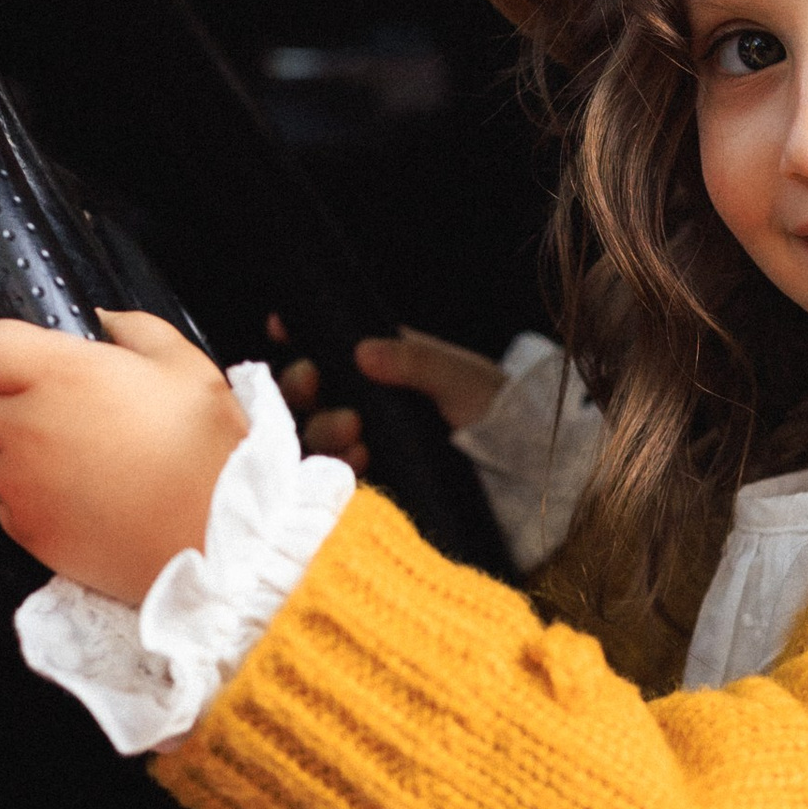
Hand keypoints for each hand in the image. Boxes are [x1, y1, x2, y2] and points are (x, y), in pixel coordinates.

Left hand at [0, 309, 248, 603]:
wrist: (217, 540)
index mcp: (58, 374)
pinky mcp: (29, 531)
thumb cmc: (207, 451)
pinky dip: (25, 494)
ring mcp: (21, 485)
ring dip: (5, 447)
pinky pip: (4, 503)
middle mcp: (25, 428)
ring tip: (64, 451)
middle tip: (35, 397)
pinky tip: (74, 491)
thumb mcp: (186, 367)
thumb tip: (104, 320)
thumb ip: (136, 330)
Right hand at [267, 316, 502, 475]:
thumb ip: (415, 361)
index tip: (281, 326)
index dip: (298, 336)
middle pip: (305, 394)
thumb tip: (362, 351)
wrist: (526, 471)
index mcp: (381, 366)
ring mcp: (365, 443)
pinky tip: (360, 461)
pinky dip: (339, 467)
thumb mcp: (460, 376)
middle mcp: (364, 403)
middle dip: (299, 385)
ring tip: (354, 432)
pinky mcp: (373, 482)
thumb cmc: (496, 410)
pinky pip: (335, 475)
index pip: (326, 347)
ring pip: (313, 435)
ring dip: (320, 429)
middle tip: (315, 382)